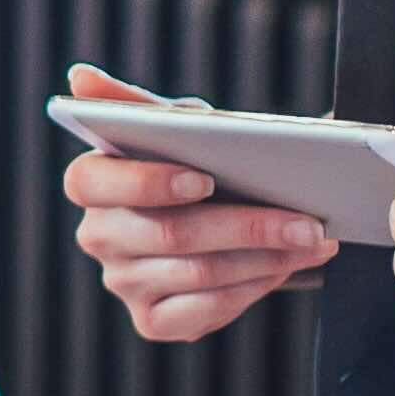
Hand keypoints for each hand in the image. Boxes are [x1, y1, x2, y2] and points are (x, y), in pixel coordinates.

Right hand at [60, 61, 340, 343]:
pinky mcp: (151, 321)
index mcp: (90, 183)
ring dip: (266, 257)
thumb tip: (79, 75)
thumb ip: (133, 104)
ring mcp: (122, 283)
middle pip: (168, 234)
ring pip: (198, 274)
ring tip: (315, 239)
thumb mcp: (174, 127)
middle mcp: (97, 237)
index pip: (92, 183)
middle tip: (306, 220)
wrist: (222, 213)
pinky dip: (252, 289)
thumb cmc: (196, 161)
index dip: (147, 182)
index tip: (205, 178)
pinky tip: (286, 267)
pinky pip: (204, 310)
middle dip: (245, 226)